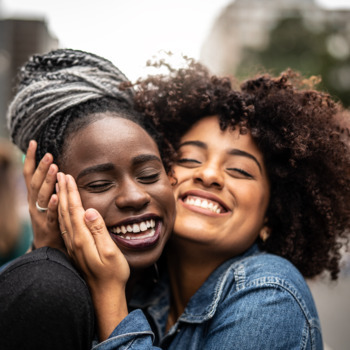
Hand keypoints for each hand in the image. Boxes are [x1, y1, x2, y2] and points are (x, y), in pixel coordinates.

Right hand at [24, 140, 63, 250]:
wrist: (47, 248)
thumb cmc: (49, 220)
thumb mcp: (45, 202)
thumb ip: (48, 187)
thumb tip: (54, 167)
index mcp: (33, 197)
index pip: (29, 175)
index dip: (30, 159)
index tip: (33, 143)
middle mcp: (34, 204)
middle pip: (35, 183)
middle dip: (41, 168)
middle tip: (49, 155)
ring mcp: (40, 215)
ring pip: (42, 197)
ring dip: (47, 182)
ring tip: (54, 168)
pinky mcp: (49, 227)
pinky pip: (51, 215)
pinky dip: (53, 205)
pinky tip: (58, 196)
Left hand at [57, 173, 129, 339]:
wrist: (105, 294)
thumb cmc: (113, 273)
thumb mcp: (110, 252)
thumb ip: (99, 231)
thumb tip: (89, 211)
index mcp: (83, 238)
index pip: (75, 209)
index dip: (71, 192)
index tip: (68, 176)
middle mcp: (74, 240)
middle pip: (66, 211)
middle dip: (63, 191)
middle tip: (60, 174)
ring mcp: (73, 246)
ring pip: (63, 218)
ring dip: (60, 200)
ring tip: (58, 187)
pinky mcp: (74, 249)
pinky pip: (64, 226)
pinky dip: (62, 213)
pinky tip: (62, 209)